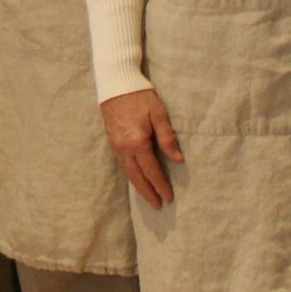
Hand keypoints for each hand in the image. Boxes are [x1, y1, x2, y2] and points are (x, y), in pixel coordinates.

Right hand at [100, 89, 182, 207]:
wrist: (116, 85)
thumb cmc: (140, 96)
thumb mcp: (159, 114)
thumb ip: (168, 138)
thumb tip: (178, 159)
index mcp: (137, 142)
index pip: (151, 170)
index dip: (160, 185)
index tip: (169, 198)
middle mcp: (124, 148)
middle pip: (137, 177)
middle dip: (147, 193)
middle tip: (157, 206)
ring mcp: (116, 145)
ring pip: (128, 172)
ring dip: (138, 186)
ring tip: (148, 196)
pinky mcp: (112, 141)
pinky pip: (122, 164)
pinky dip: (131, 175)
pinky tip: (137, 178)